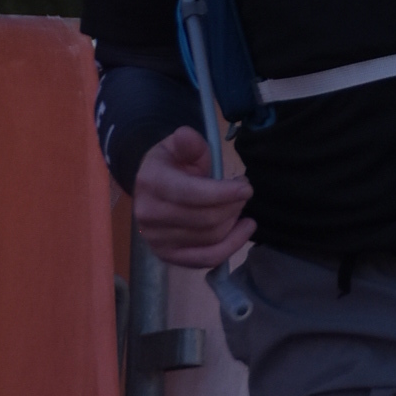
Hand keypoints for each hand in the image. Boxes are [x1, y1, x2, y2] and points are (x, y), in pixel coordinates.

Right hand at [132, 126, 254, 267]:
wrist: (150, 188)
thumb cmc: (171, 165)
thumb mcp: (177, 146)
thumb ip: (187, 142)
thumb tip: (187, 136)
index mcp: (152, 183)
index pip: (192, 194)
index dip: (223, 193)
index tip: (246, 188)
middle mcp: (149, 215)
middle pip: (206, 219)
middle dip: (233, 206)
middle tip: (244, 193)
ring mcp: (157, 239)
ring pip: (210, 238)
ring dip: (233, 222)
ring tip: (240, 206)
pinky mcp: (168, 256)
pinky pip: (206, 259)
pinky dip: (231, 247)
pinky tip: (243, 230)